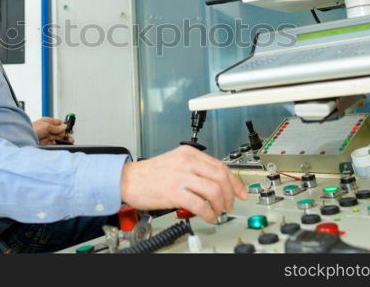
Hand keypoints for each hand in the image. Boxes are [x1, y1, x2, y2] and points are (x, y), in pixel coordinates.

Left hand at [32, 117, 72, 144]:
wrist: (25, 138)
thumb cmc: (33, 129)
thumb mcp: (47, 126)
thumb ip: (56, 127)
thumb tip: (64, 126)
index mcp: (48, 122)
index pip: (59, 123)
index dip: (65, 126)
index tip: (69, 128)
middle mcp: (48, 128)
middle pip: (59, 131)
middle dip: (65, 133)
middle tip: (70, 135)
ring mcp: (47, 136)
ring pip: (58, 137)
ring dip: (64, 139)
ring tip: (70, 140)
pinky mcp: (46, 142)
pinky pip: (54, 143)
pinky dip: (58, 144)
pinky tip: (62, 144)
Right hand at [119, 145, 247, 223]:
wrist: (128, 179)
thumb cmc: (149, 174)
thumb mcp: (176, 162)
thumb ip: (196, 169)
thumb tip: (216, 183)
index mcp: (189, 153)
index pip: (221, 165)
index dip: (235, 181)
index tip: (241, 192)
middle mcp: (187, 162)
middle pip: (221, 177)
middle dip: (231, 194)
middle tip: (230, 204)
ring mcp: (181, 177)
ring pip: (214, 191)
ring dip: (220, 205)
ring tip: (218, 212)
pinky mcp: (174, 192)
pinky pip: (200, 205)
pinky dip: (208, 213)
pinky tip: (208, 217)